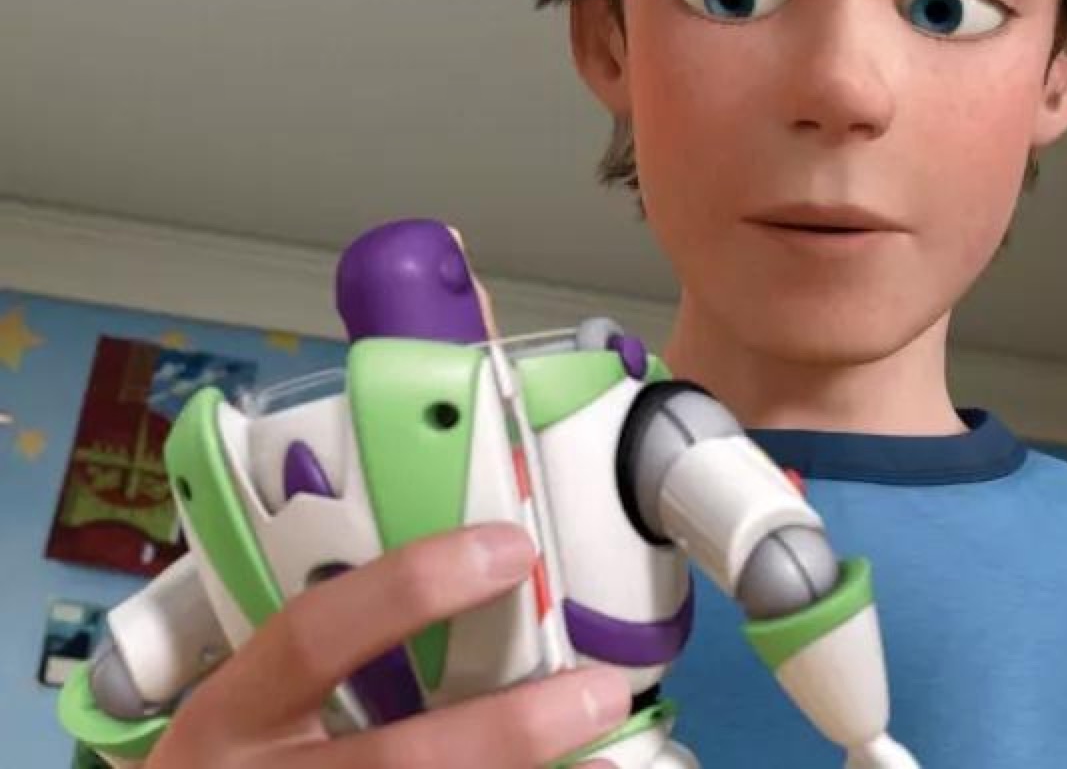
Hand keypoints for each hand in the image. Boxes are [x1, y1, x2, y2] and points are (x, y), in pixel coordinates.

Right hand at [146, 523, 629, 768]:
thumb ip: (331, 669)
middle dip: (511, 729)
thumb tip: (483, 588)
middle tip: (600, 691)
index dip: (411, 587)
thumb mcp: (251, 720)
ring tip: (609, 767)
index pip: (314, 634)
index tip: (511, 549)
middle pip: (400, 761)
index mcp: (227, 721)